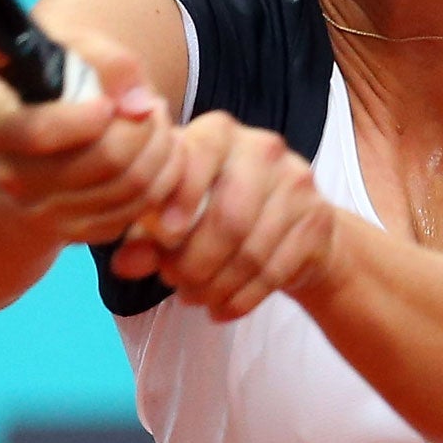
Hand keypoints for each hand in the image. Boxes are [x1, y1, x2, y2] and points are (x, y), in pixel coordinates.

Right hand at [0, 40, 184, 246]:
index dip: (87, 117)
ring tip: (159, 124)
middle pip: (106, 159)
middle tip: (153, 106)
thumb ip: (105, 62)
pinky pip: (136, 210)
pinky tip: (157, 154)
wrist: (21, 148)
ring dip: (162, 151)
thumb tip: (139, 105)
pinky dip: (161, 180)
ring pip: (131, 187)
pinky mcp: (75, 232)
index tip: (108, 102)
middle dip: (146, 127)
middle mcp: (15, 178)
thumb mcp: (66, 52)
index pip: (41, 132)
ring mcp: (44, 212)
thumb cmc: (47, 89)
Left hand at [111, 111, 337, 320]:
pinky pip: (275, 271)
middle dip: (194, 261)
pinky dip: (241, 299)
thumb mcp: (174, 218)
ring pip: (251, 250)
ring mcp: (296, 183)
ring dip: (215, 285)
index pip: (199, 154)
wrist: (294, 229)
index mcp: (219, 132)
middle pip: (229, 216)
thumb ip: (146, 236)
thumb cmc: (217, 213)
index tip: (167, 236)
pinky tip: (221, 310)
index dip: (181, 197)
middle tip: (173, 282)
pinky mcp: (317, 220)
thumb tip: (124, 264)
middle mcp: (263, 148)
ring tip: (193, 298)